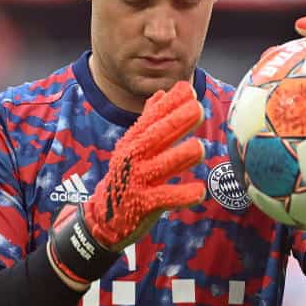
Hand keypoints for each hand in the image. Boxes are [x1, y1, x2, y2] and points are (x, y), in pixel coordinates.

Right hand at [48, 81, 205, 284]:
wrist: (105, 216)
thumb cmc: (127, 176)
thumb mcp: (133, 146)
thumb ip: (149, 120)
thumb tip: (161, 92)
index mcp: (133, 141)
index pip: (152, 118)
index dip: (170, 104)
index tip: (189, 89)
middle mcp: (133, 158)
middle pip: (156, 137)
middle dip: (177, 122)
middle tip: (198, 108)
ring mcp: (137, 181)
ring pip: (160, 166)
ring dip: (180, 156)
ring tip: (200, 147)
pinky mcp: (142, 204)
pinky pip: (164, 198)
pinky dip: (181, 196)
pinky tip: (199, 192)